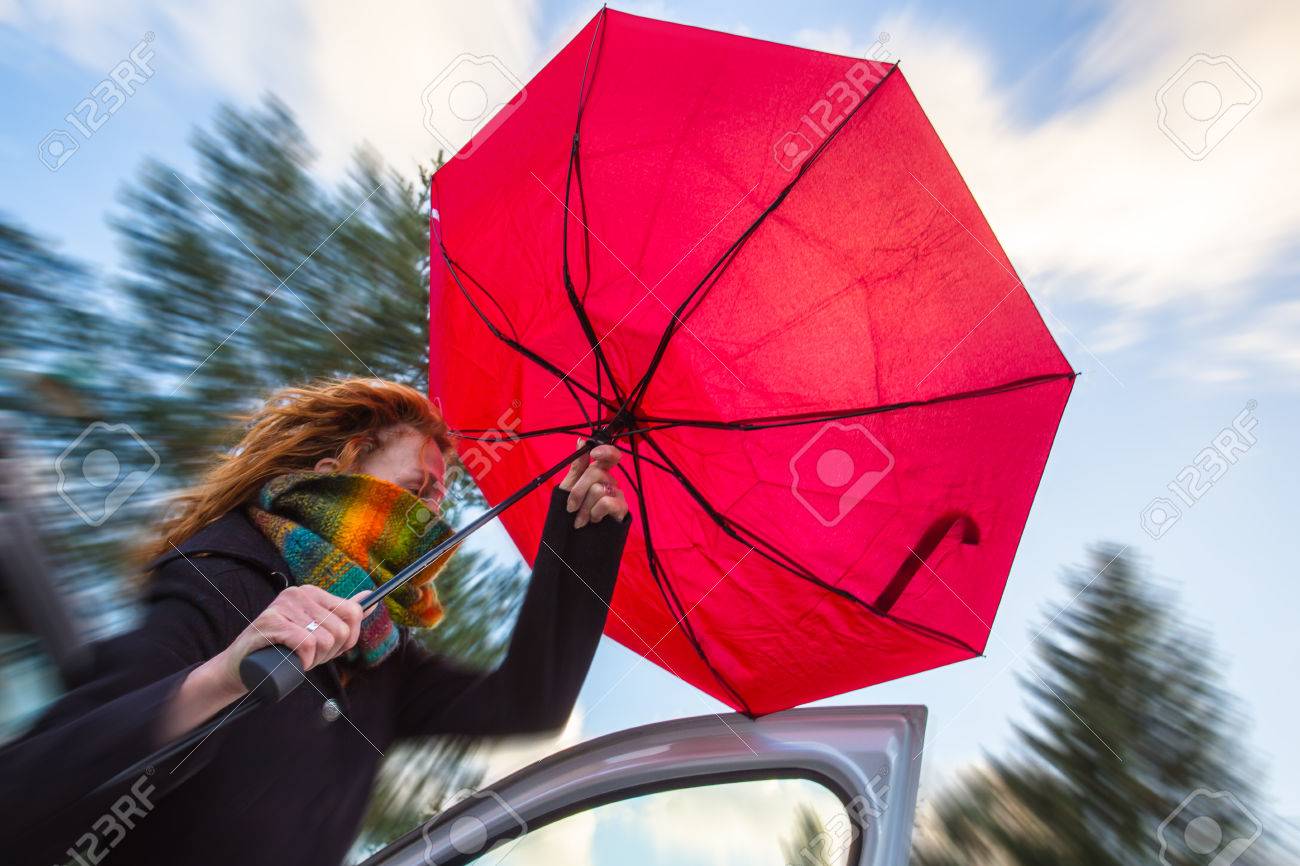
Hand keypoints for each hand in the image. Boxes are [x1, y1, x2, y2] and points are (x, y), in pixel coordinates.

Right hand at [210, 585, 365, 695]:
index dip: (348, 639)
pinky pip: (306, 644)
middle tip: (311, 658)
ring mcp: (282, 606)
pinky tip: (296, 663)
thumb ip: (342, 613)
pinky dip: (305, 661)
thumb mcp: (317, 630)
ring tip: (299, 660)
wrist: (241, 667)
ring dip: (316, 659)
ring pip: (325, 639)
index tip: (334, 649)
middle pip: (340, 629)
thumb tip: (371, 598)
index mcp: (312, 593)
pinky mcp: (270, 622)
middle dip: (331, 652)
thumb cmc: (284, 650)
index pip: (353, 612)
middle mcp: (298, 594)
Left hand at [559, 439, 628, 528]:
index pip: (610, 455)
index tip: (594, 453)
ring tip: (580, 521)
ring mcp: (618, 495)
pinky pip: (607, 502)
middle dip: (578, 492)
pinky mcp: (622, 509)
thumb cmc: (573, 513)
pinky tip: (594, 520)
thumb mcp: (568, 488)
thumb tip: (581, 440)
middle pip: (596, 472)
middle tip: (570, 508)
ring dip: (584, 508)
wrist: (577, 542)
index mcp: (599, 473)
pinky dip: (595, 513)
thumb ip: (577, 466)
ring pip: (598, 490)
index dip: (605, 451)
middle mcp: (611, 481)